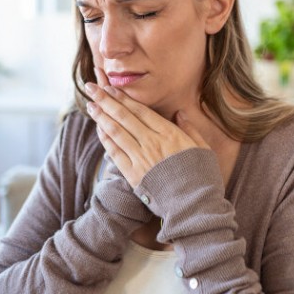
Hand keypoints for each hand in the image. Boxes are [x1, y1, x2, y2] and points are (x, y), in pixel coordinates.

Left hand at [84, 69, 209, 187]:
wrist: (194, 205)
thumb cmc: (202, 177)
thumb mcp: (203, 148)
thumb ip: (190, 129)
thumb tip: (180, 113)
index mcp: (169, 133)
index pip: (141, 110)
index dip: (124, 98)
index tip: (111, 88)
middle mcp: (151, 142)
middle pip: (124, 116)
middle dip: (106, 100)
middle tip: (92, 88)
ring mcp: (140, 158)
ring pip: (116, 131)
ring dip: (101, 117)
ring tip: (90, 105)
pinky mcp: (133, 174)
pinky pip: (115, 152)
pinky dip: (105, 139)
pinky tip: (98, 129)